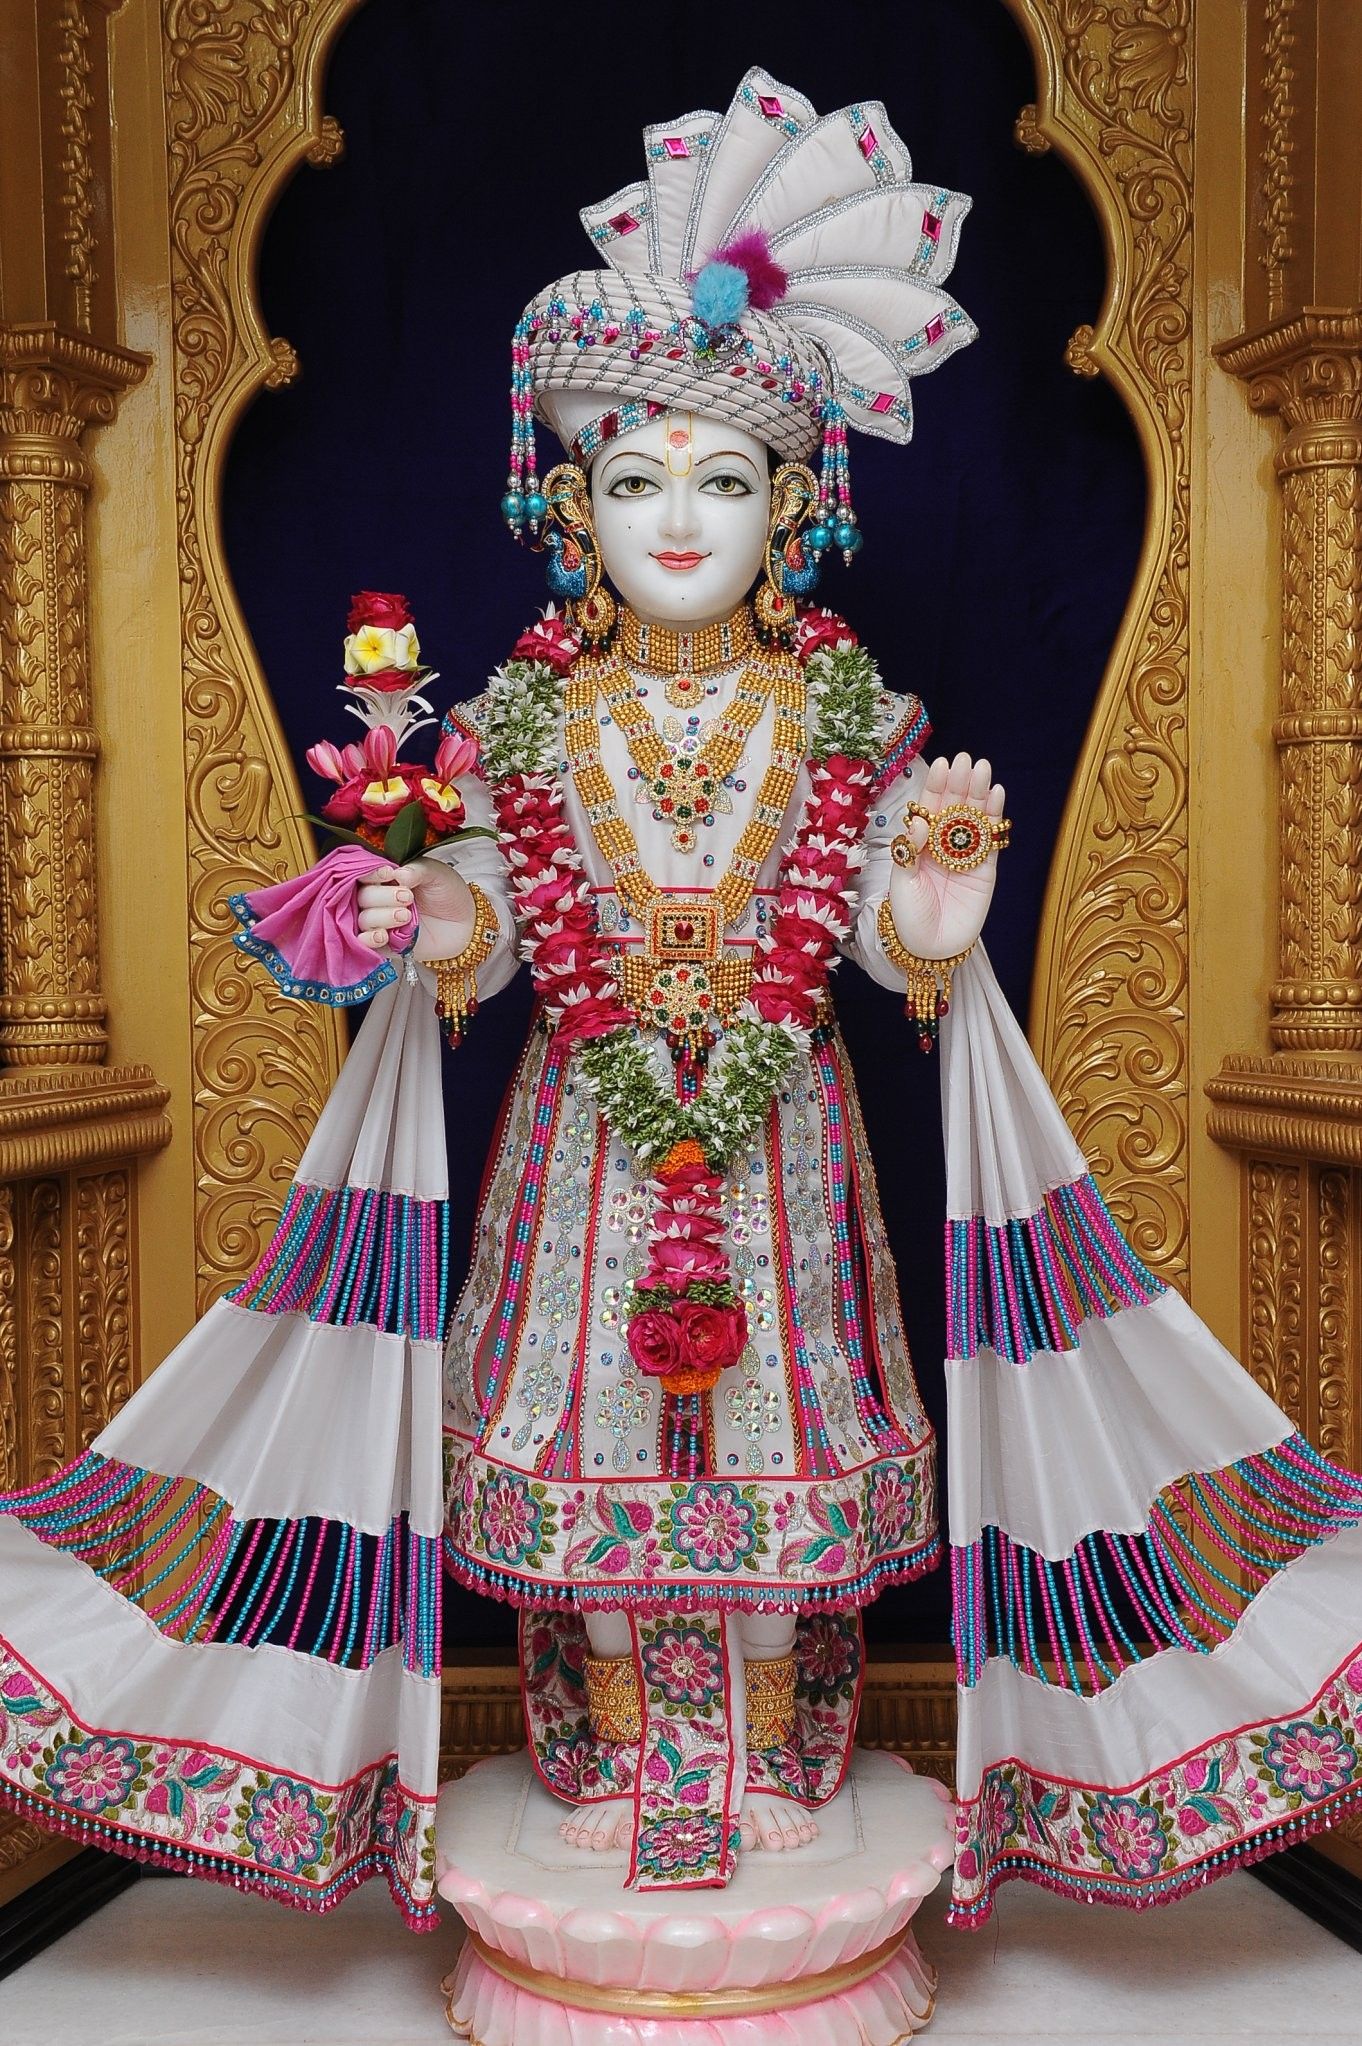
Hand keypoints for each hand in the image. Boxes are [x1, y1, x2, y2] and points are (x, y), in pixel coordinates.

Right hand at [356, 858, 474, 961]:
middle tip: (407, 898)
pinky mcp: (384, 944)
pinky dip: (369, 940)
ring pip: (364, 919)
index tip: (389, 875)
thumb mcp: (437, 874)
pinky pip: (365, 943)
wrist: (466, 923)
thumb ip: (418, 871)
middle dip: (381, 897)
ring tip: (405, 916)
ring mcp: (380, 922)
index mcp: (386, 878)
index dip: (372, 874)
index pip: (365, 873)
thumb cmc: (449, 893)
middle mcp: (378, 899)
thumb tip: (398, 874)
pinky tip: (382, 936)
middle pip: (362, 897)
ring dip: (381, 917)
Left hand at [886, 752, 1006, 960]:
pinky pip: (990, 840)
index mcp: (919, 844)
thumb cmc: (908, 917)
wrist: (930, 949)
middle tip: (968, 760)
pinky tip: (997, 795)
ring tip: (984, 770)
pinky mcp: (985, 869)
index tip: (943, 765)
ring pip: (974, 819)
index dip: (936, 787)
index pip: (929, 808)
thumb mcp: (901, 883)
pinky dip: (994, 818)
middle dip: (961, 783)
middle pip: (954, 807)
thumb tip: (919, 819)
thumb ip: (910, 851)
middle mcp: (942, 846)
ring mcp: (965, 856)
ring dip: (980, 794)